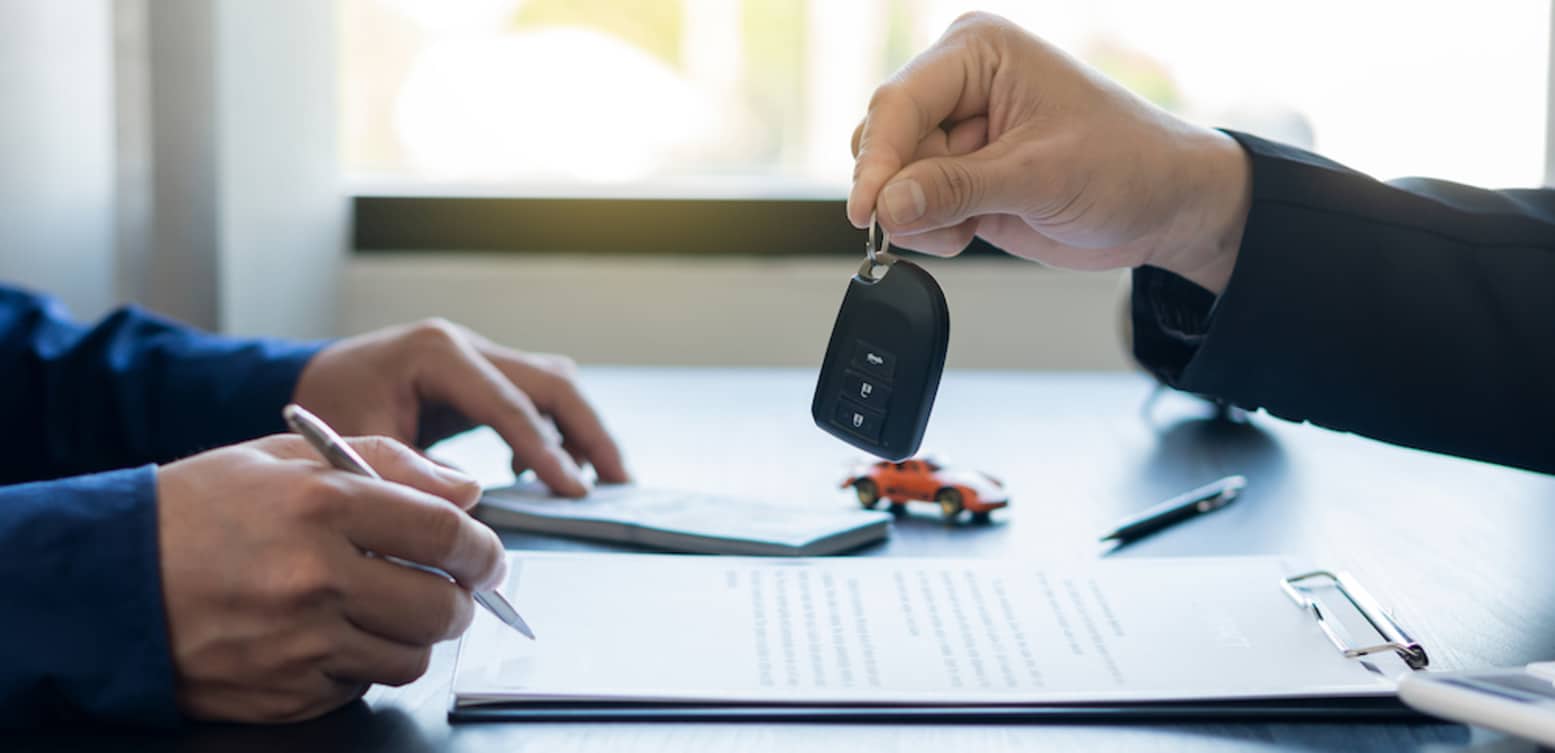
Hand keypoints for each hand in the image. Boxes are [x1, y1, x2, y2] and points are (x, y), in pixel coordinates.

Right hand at [157, 434, 504, 722]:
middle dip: (460, 599)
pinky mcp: (284, 691)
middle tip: (449, 587)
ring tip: (386, 609)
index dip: (482, 547)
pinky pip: (360, 686)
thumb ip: (387, 462)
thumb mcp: (285, 458)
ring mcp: (299, 642)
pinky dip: (362, 665)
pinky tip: (331, 635)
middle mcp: (315, 577)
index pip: (445, 531)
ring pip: (410, 656)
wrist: (105, 581)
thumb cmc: (196, 512)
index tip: (486, 554)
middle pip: (442, 606)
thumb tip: (465, 489)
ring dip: (415, 636)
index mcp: (321, 505)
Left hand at [293, 319, 628, 497]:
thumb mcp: (359, 442)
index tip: (575, 492)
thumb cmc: (327, 409)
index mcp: (437, 353)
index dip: (547, 451)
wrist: (308, 383)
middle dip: (589, 433)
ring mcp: (479, 355)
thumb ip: (415, 470)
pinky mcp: (483, 375)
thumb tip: (470, 503)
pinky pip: (536, 398)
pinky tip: (544, 475)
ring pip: (554, 384)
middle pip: (552, 382)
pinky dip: (554, 432)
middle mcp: (467, 345)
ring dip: (583, 429)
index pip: (510, 404)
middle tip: (618, 482)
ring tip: (604, 479)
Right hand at [848, 12, 1251, 292]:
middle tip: (952, 220)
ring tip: (978, 221)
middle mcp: (958, 85)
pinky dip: (933, 230)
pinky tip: (977, 227)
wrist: (1163, 205)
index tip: (868, 212)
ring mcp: (955, 133)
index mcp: (978, 52)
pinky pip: (910, 208)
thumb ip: (957, 190)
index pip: (899, 102)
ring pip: (891, 181)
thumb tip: (890, 204)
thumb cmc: (1127, 165)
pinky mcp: (957, 176)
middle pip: (884, 142)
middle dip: (907, 191)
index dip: (878, 161)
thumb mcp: (1041, 177)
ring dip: (923, 216)